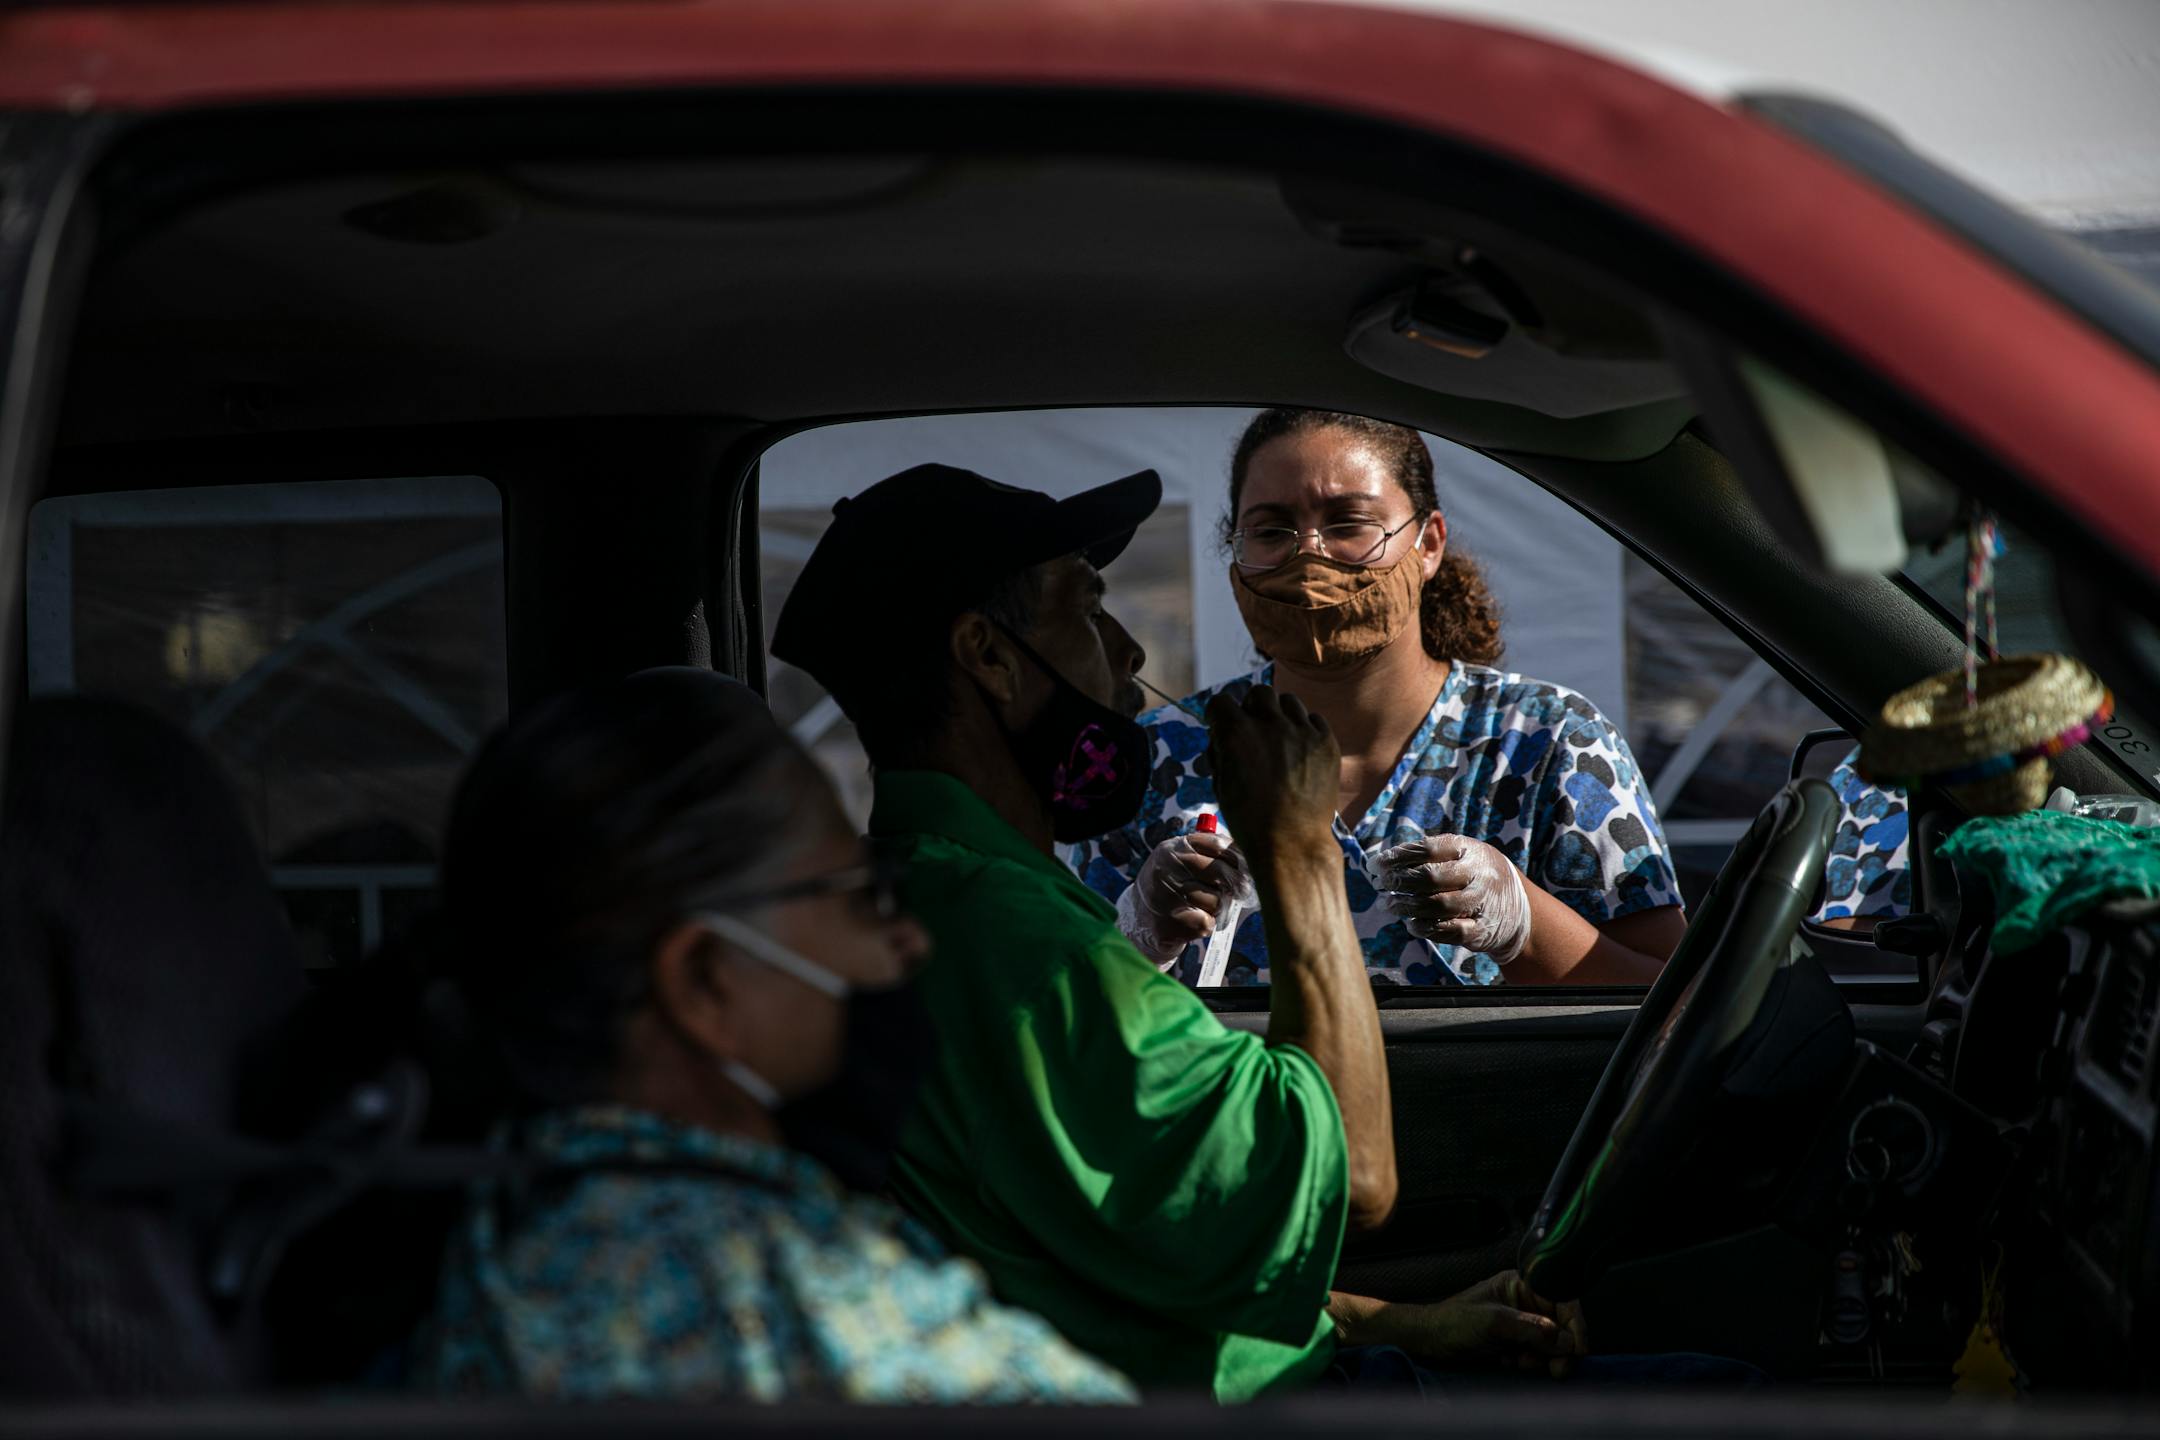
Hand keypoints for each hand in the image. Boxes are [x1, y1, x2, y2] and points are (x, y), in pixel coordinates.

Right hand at [1116, 829, 1254, 963]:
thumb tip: (1248, 862)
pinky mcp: (1168, 923)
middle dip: (1235, 883)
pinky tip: (1194, 920)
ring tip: (1204, 906)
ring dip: (1217, 907)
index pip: (1217, 845)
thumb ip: (1210, 855)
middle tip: (1242, 890)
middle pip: (1219, 871)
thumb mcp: (1182, 861)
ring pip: (1215, 901)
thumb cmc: (1172, 885)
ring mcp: (1165, 896)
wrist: (1139, 915)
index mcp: (1173, 848)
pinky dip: (1206, 924)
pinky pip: (1205, 922)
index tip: (1248, 867)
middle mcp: (1167, 868)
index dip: (1238, 857)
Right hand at [1203, 685, 1339, 865]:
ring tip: (1280, 737)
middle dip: (1251, 707)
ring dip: (1279, 714)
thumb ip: (1221, 752)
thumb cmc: (1250, 820)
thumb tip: (1222, 735)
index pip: (1221, 701)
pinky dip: (1305, 728)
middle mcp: (1269, 724)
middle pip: (1258, 693)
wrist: (1291, 843)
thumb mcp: (1221, 785)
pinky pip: (1313, 719)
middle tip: (1253, 729)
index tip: (1221, 725)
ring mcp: (1301, 731)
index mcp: (1236, 733)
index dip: (1218, 714)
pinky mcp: (1326, 742)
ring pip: (1288, 701)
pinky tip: (1300, 749)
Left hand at [1377, 834, 1532, 963]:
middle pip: (1430, 877)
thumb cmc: (1474, 875)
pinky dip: (1425, 928)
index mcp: (1469, 849)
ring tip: (1388, 905)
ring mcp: (1482, 902)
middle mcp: (1478, 874)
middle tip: (1379, 884)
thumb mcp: (1461, 854)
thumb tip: (1381, 863)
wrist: (1520, 908)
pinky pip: (1450, 931)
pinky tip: (1411, 924)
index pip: (1427, 849)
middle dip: (1398, 881)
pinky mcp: (1482, 930)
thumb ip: (1428, 856)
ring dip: (1406, 906)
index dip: (1396, 857)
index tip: (1375, 865)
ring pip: (1438, 905)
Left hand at [1406, 1271, 1585, 1377]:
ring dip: (1542, 1357)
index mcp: (1522, 1284)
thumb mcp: (1494, 1322)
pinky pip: (1538, 1355)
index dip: (1575, 1323)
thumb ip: (1531, 1328)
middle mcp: (1526, 1301)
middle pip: (1562, 1325)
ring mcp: (1522, 1323)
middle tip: (1556, 1369)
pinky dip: (1531, 1362)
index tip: (1578, 1348)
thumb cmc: (1455, 1321)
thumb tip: (1565, 1339)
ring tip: (1520, 1361)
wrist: (1431, 1341)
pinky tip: (1510, 1362)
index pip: (1562, 1299)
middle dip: (1559, 1348)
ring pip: (1552, 1343)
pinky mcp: (1517, 1342)